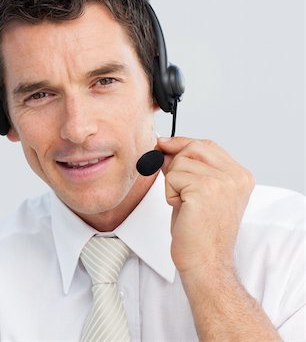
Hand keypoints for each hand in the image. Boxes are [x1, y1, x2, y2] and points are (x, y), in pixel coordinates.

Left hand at [157, 137, 254, 274]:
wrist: (205, 261)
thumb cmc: (200, 231)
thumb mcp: (198, 191)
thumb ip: (188, 167)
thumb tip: (166, 147)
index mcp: (240, 175)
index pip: (207, 144)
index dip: (182, 143)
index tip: (165, 145)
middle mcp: (236, 176)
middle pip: (193, 147)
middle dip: (176, 163)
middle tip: (178, 189)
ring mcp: (223, 181)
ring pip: (180, 162)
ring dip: (173, 183)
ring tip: (185, 204)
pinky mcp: (205, 188)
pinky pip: (172, 177)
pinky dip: (170, 193)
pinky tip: (182, 209)